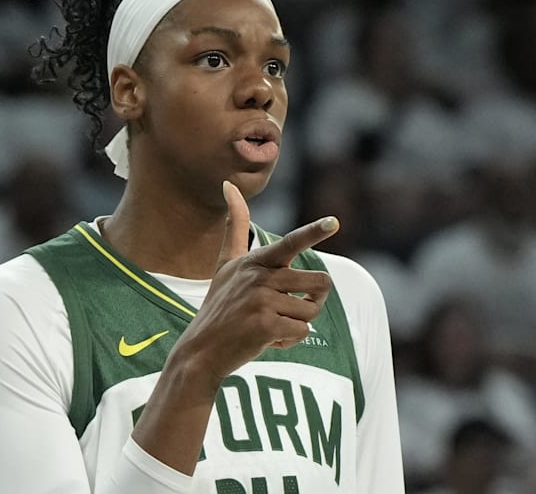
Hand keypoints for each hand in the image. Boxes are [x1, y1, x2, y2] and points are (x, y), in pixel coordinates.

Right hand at [173, 181, 338, 384]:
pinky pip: (302, 332)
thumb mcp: (225, 264)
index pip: (290, 244)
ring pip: (312, 310)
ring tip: (271, 324)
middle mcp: (258, 277)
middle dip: (313, 301)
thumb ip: (235, 227)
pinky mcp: (265, 324)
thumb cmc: (219, 306)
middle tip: (289, 309)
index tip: (334, 222)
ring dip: (298, 323)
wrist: (201, 350)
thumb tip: (228, 184)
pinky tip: (265, 339)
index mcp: (255, 261)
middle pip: (320, 282)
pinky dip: (288, 341)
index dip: (314, 232)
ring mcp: (260, 300)